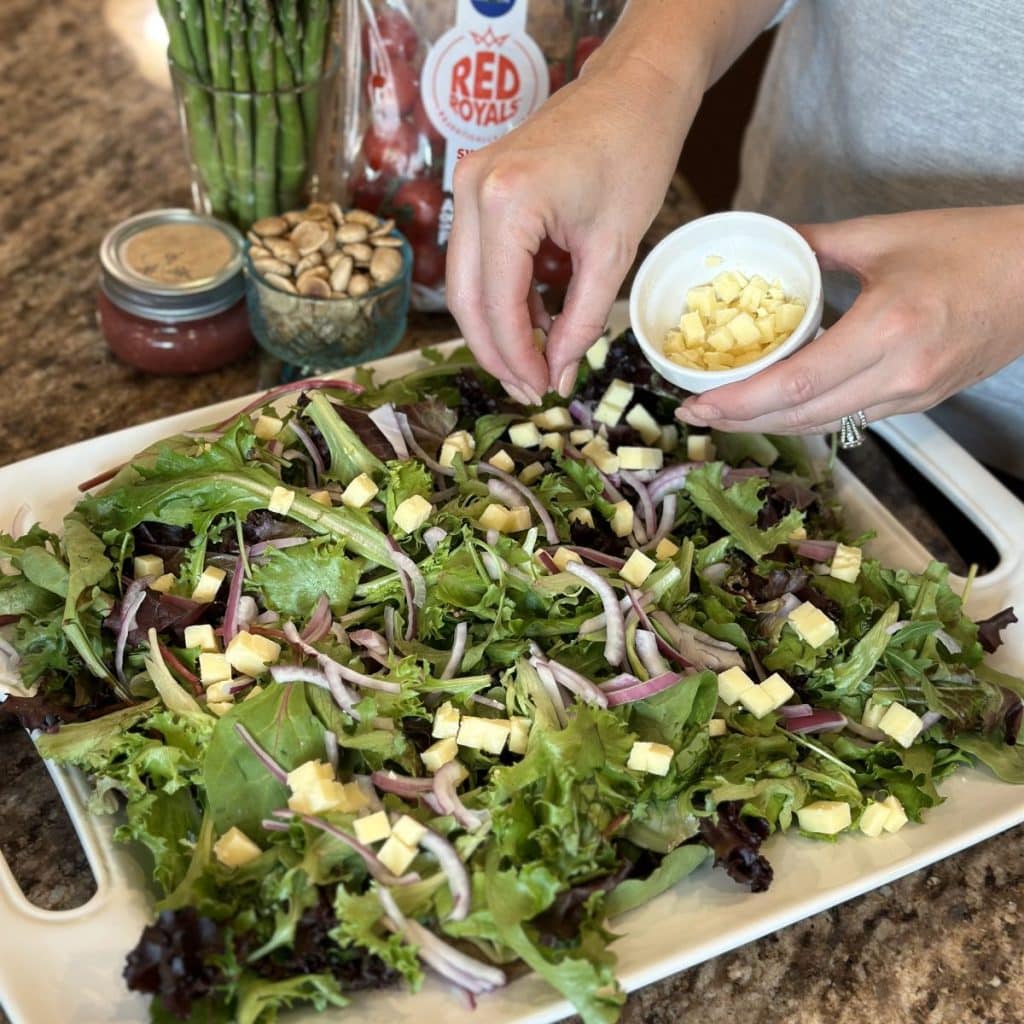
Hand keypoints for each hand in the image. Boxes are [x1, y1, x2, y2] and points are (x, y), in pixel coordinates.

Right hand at [446, 57, 690, 402]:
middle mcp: (472, 190)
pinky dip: (502, 296)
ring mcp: (468, 182)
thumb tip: (558, 374)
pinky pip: (479, 258)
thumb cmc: (635, 154)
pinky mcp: (477, 184)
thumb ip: (581, 320)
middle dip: (497, 353)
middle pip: (466, 300)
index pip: (499, 306)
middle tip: (529, 390)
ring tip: (534, 364)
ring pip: (466, 283)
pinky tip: (534, 322)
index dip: (518, 360)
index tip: (542, 393)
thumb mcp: (613, 252)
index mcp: (507, 203)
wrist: (635, 86)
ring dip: (496, 329)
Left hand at [676, 206, 1023, 433]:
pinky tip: (777, 405)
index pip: (797, 382)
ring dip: (770, 424)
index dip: (740, 401)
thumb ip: (818, 242)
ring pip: (823, 425)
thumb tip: (768, 239)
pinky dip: (807, 416)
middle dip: (741, 419)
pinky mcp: (920, 402)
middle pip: (802, 416)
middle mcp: (900, 374)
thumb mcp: (887, 235)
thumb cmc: (972, 247)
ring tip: (726, 412)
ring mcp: (913, 395)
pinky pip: (849, 419)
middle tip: (696, 411)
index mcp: (889, 328)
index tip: (698, 400)